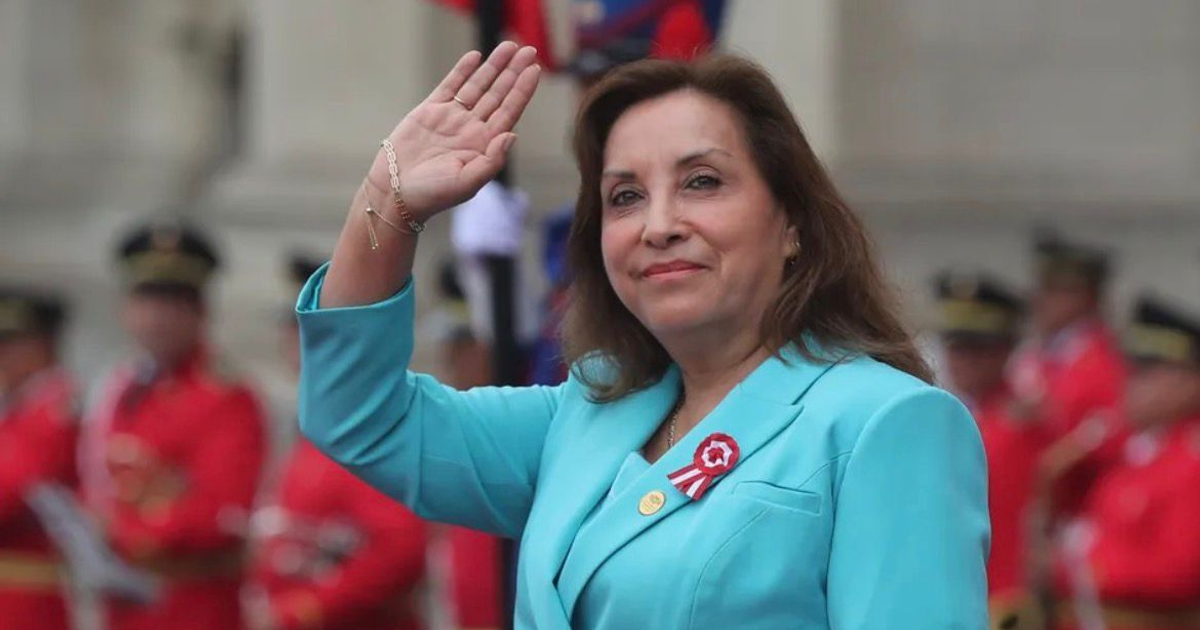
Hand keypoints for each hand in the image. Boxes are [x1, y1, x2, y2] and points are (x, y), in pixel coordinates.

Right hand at [365, 41, 540, 218]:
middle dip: (513, 72)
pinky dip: (462, 71)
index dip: (522, 90)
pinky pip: (450, 86)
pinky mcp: (430, 111)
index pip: (509, 112)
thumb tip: (512, 135)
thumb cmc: (432, 195)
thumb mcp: (467, 183)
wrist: (395, 193)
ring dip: (493, 67)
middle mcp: (471, 129)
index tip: (535, 70)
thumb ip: (492, 160)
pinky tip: (475, 57)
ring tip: (509, 46)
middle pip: (498, 94)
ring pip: (477, 86)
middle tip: (529, 50)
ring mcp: (451, 118)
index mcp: (484, 145)